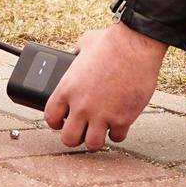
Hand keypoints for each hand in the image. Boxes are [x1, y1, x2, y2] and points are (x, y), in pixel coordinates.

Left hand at [44, 22, 168, 149]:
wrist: (135, 46)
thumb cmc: (110, 42)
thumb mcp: (84, 44)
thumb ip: (76, 53)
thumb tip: (77, 53)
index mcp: (67, 89)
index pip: (50, 117)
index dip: (56, 122)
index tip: (62, 121)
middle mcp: (81, 106)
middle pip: (68, 139)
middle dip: (75, 137)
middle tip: (82, 130)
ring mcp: (101, 115)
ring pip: (92, 144)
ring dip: (96, 139)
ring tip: (100, 130)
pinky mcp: (122, 119)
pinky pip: (117, 137)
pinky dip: (118, 132)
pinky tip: (120, 123)